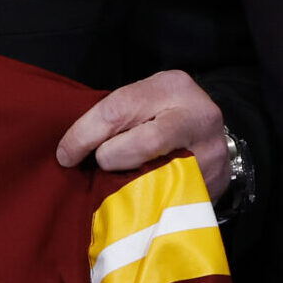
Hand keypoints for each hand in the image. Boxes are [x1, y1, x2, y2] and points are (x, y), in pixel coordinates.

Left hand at [55, 70, 229, 196]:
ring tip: (120, 180)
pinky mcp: (216, 181)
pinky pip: (171, 194)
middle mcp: (197, 114)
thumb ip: (116, 118)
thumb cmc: (165, 117)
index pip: (118, 109)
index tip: (65, 154)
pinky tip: (140, 194)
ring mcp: (210, 150)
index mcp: (172, 86)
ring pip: (157, 173)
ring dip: (128, 182)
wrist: (211, 137)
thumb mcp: (145, 103)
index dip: (84, 134)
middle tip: (99, 165)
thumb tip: (69, 149)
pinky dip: (148, 197)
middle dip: (110, 157)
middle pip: (142, 141)